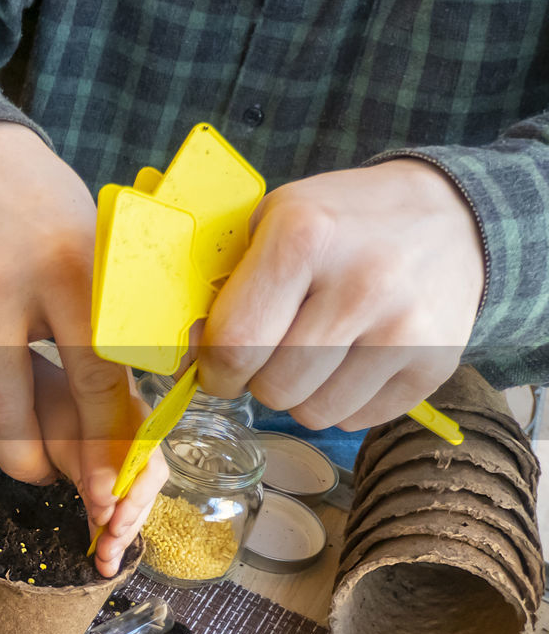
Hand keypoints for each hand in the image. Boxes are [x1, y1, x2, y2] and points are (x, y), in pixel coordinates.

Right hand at [0, 121, 134, 522]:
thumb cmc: (50, 216)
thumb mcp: (101, 255)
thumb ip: (119, 331)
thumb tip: (132, 428)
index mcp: (68, 268)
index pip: (90, 377)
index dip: (102, 441)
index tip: (109, 484)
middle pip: (5, 411)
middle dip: (29, 462)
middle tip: (47, 473)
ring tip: (13, 436)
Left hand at [30, 353, 166, 576]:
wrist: (32, 404)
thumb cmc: (47, 412)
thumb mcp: (66, 439)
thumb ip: (91, 468)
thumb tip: (107, 508)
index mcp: (134, 420)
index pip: (148, 464)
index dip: (133, 497)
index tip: (110, 522)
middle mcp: (139, 441)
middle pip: (146, 490)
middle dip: (127, 524)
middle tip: (107, 552)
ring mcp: (128, 464)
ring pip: (135, 504)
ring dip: (121, 535)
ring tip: (104, 562)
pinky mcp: (114, 483)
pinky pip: (119, 508)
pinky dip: (111, 533)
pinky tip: (105, 559)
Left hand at [199, 159, 484, 428]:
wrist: (449, 215)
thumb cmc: (340, 222)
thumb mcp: (272, 222)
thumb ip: (222, 283)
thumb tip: (183, 352)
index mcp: (304, 237)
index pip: (236, 343)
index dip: (214, 369)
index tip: (217, 367)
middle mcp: (360, 283)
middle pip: (273, 387)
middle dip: (256, 380)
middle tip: (270, 352)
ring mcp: (404, 327)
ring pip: (313, 413)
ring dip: (299, 395)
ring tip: (313, 352)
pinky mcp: (436, 362)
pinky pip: (358, 419)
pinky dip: (343, 401)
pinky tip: (353, 358)